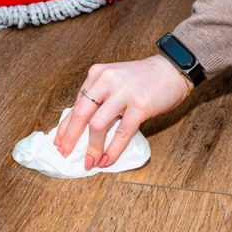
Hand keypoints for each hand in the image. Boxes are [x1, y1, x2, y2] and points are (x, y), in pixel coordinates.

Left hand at [54, 55, 190, 169]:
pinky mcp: (140, 105)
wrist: (172, 69)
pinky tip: (108, 159)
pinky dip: (113, 149)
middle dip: (71, 138)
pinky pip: (122, 132)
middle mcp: (107, 81)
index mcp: (97, 75)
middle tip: (65, 154)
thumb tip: (82, 127)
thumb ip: (100, 98)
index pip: (76, 105)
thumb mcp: (115, 81)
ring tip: (90, 162)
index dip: (66, 127)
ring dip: (92, 148)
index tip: (59, 142)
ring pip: (98, 125)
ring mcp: (124, 92)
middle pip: (81, 114)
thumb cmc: (143, 78)